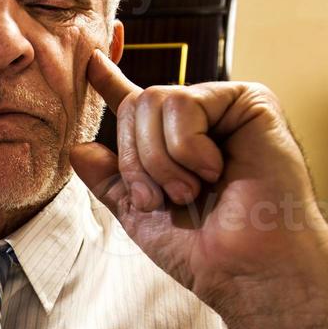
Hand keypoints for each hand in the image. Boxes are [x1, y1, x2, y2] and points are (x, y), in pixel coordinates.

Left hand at [69, 51, 327, 328]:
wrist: (246, 268)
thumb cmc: (203, 250)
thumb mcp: (140, 213)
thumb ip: (110, 177)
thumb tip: (78, 148)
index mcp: (174, 144)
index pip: (134, 104)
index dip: (109, 80)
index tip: (90, 60)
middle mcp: (200, 121)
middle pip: (135, 104)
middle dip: (137, 160)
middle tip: (163, 199)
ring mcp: (224, 108)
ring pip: (153, 100)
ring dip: (162, 160)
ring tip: (192, 191)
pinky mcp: (249, 101)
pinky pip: (185, 104)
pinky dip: (188, 148)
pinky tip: (216, 171)